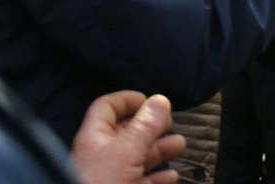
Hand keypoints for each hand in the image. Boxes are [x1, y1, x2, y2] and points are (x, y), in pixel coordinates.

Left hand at [70, 91, 186, 183]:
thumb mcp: (126, 153)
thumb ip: (144, 127)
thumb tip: (160, 101)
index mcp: (94, 139)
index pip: (107, 108)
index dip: (128, 100)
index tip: (150, 99)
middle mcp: (100, 157)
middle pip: (127, 133)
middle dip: (151, 126)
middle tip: (171, 122)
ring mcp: (110, 179)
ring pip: (137, 159)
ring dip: (160, 151)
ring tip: (180, 144)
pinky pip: (141, 183)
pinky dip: (157, 178)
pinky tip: (171, 176)